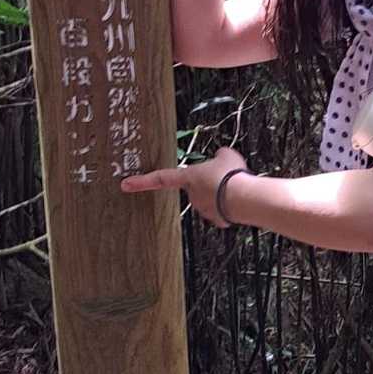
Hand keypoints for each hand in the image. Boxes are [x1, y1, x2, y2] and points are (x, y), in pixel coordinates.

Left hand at [121, 146, 247, 227]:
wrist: (246, 198)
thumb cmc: (232, 177)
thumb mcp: (226, 154)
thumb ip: (219, 155)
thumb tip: (221, 156)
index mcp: (188, 178)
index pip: (160, 178)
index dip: (141, 181)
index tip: (126, 185)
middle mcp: (193, 195)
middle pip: (197, 187)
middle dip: (209, 182)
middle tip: (225, 176)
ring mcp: (205, 209)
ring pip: (212, 198)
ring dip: (222, 193)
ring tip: (236, 186)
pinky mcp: (218, 218)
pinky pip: (223, 210)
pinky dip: (230, 205)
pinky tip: (239, 199)